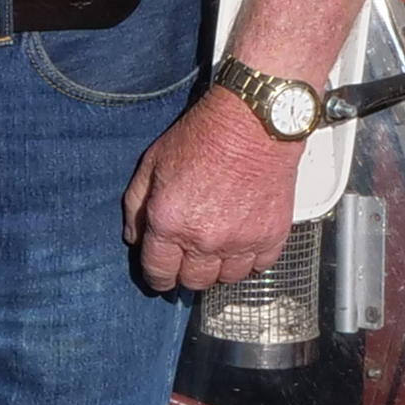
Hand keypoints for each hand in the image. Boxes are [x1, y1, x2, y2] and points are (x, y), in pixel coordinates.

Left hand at [125, 89, 305, 292]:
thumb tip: (134, 237)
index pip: (159, 272)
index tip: (162, 276)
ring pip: (227, 279)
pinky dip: (250, 259)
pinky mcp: (271, 236)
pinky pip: (259, 267)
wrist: (253, 122)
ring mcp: (240, 241)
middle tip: (190, 257)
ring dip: (220, 268)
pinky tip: (244, 242)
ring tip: (218, 249)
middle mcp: (204, 239)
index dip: (158, 277)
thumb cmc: (204, 136)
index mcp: (170, 222)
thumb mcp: (152, 163)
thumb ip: (136, 205)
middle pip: (194, 281)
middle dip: (188, 273)